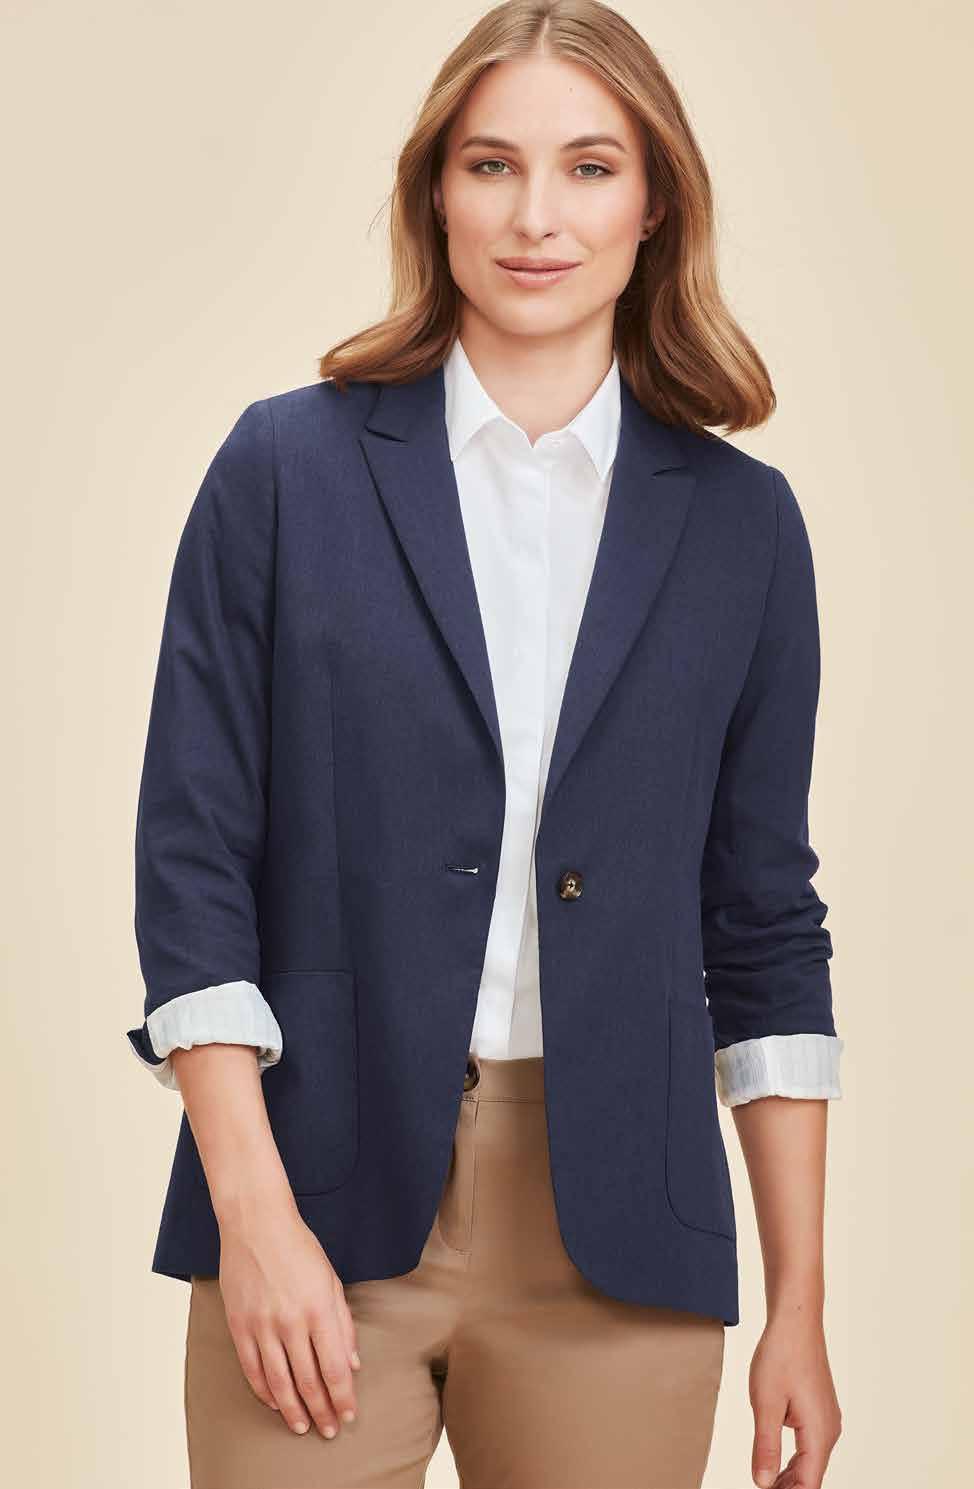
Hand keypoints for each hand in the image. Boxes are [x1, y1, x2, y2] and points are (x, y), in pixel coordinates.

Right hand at [217, 1198, 361, 1440]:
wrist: (256, 1224)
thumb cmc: (299, 1248)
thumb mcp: (331, 1280)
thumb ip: (343, 1323)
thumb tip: (353, 1363)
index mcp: (318, 1308)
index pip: (334, 1367)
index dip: (343, 1396)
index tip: (349, 1415)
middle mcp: (291, 1321)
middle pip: (309, 1380)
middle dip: (322, 1410)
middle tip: (329, 1430)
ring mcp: (262, 1325)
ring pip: (279, 1381)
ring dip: (292, 1409)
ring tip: (302, 1426)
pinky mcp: (239, 1325)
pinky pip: (251, 1369)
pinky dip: (263, 1391)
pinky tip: (274, 1403)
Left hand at [749, 1313, 841, 1486]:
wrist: (796, 1322)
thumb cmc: (781, 1355)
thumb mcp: (765, 1404)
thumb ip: (765, 1447)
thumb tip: (763, 1483)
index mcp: (819, 1433)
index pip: (808, 1484)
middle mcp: (828, 1430)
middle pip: (811, 1476)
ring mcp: (826, 1419)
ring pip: (810, 1461)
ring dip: (789, 1477)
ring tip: (766, 1484)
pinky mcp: (820, 1409)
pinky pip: (809, 1445)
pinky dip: (793, 1459)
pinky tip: (775, 1462)